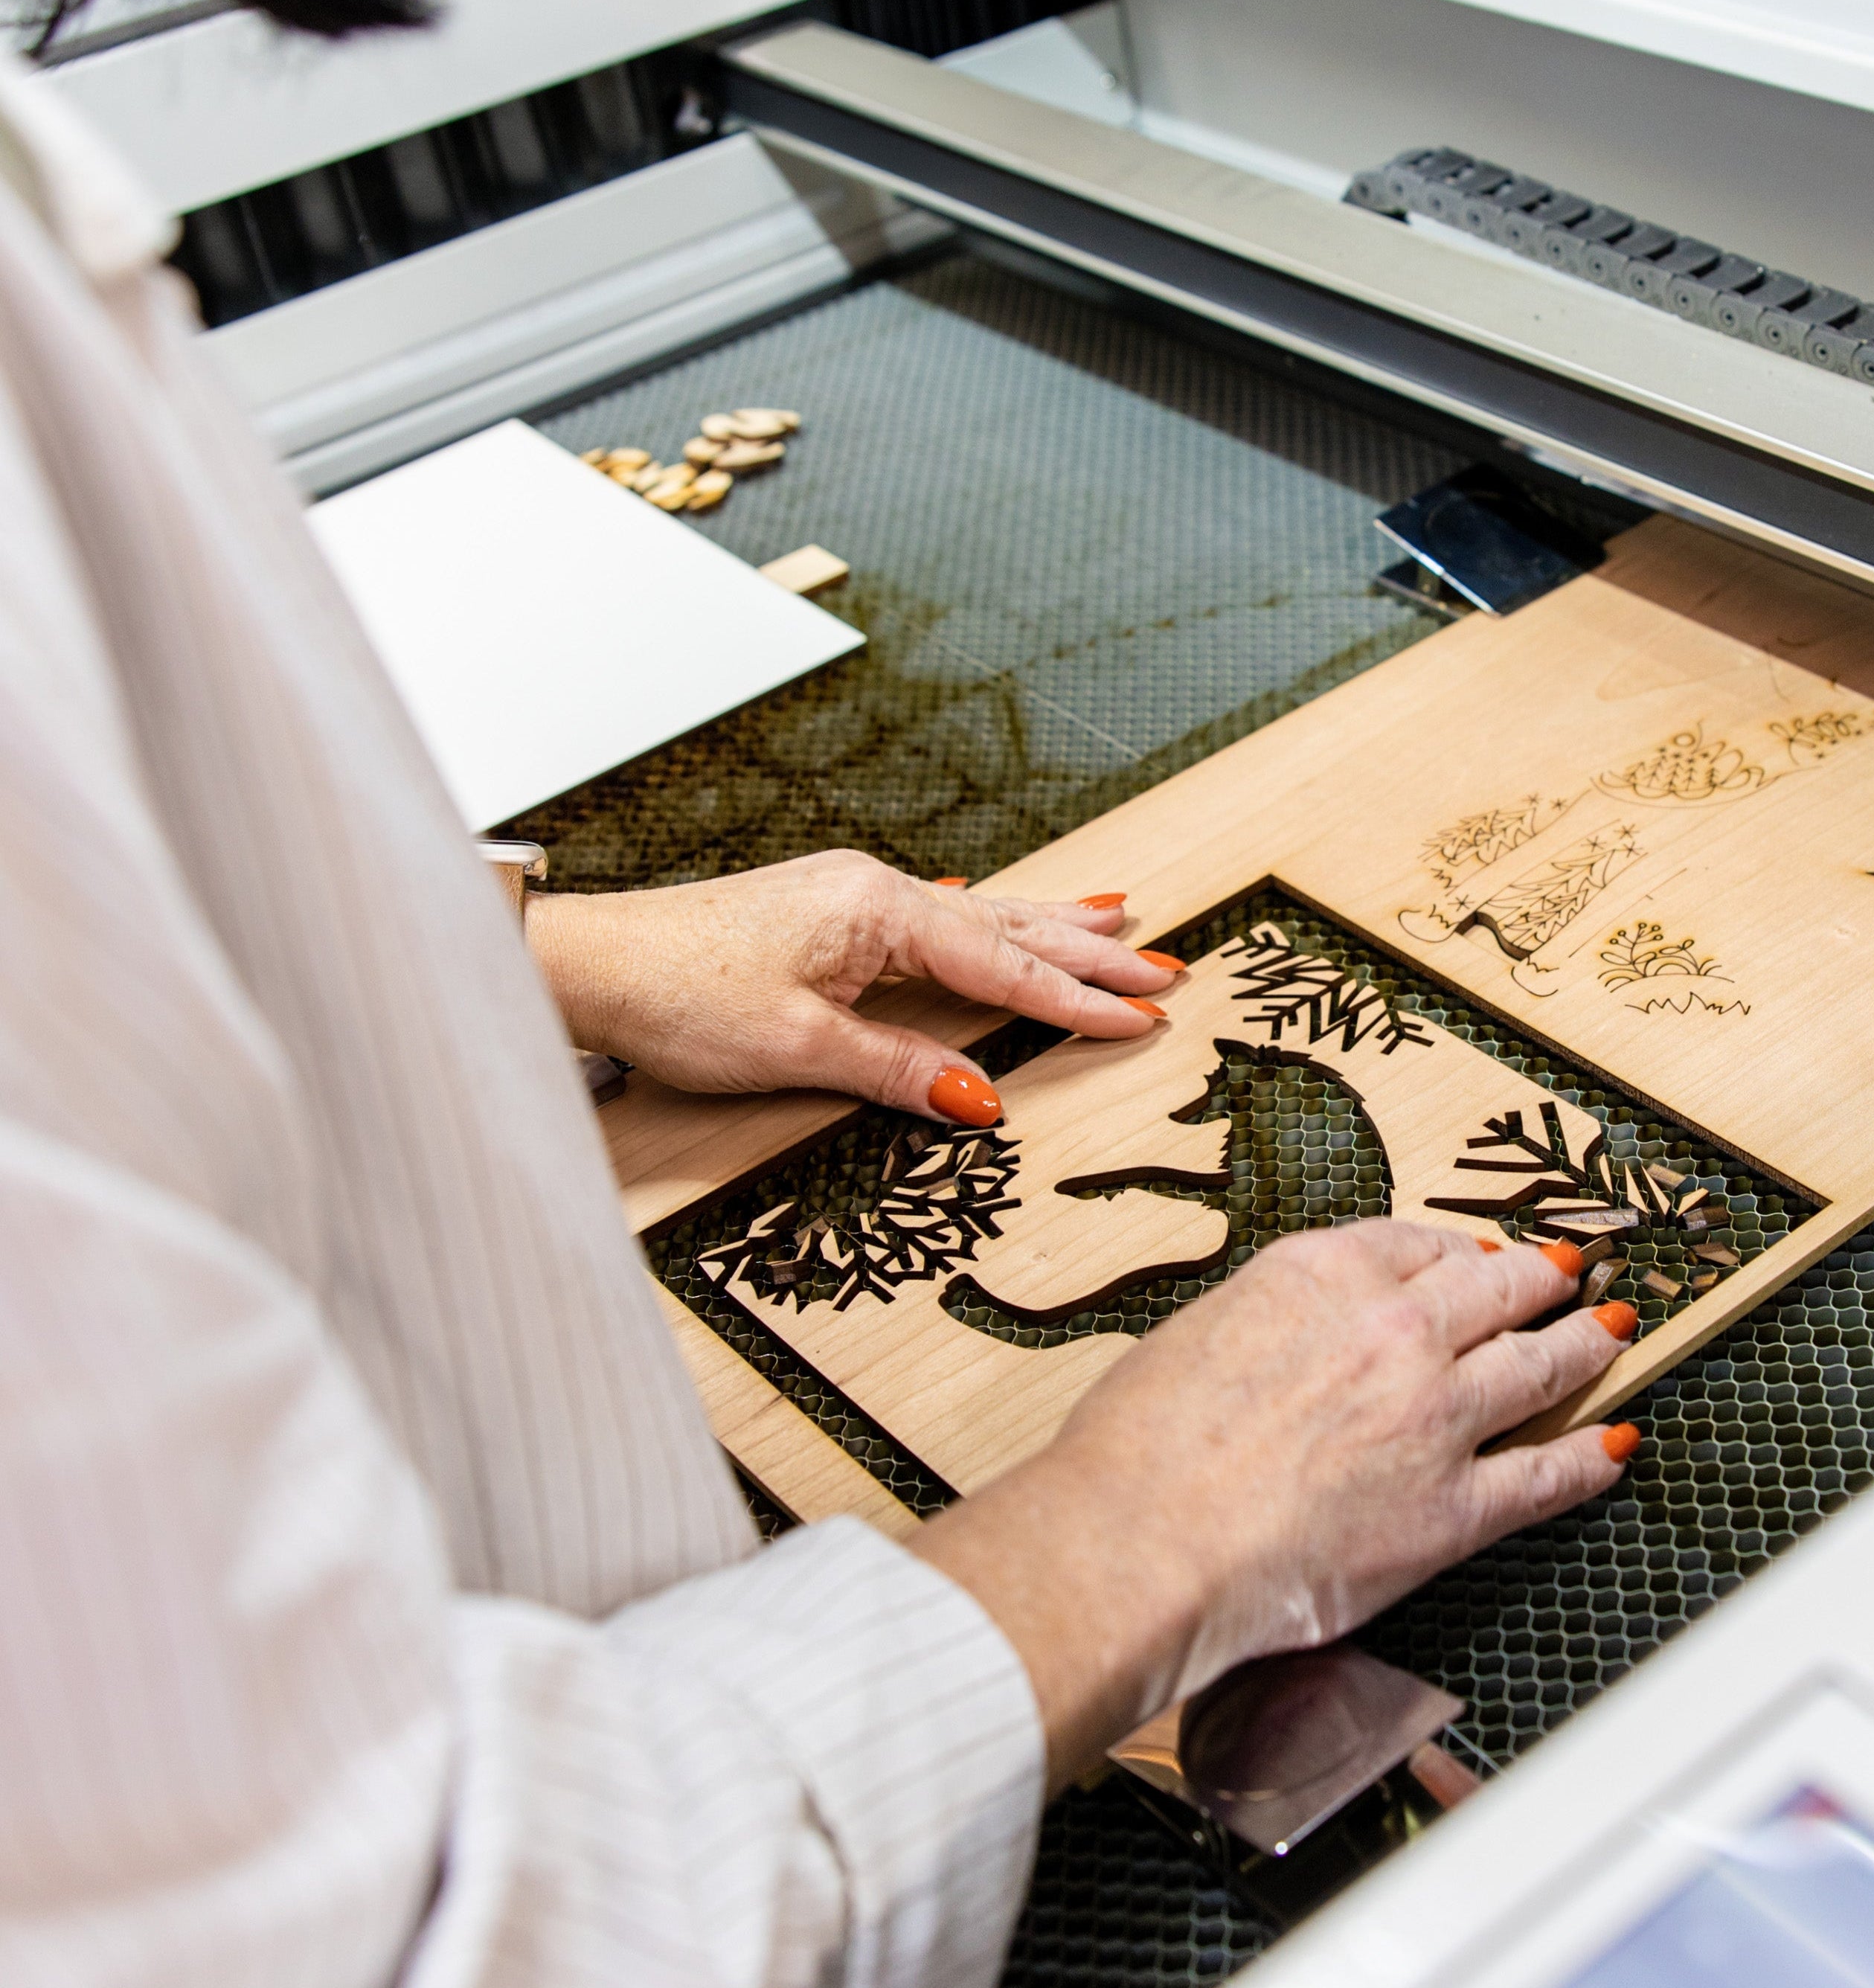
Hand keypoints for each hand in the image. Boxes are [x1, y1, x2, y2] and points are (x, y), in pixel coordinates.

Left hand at [523, 850, 1174, 1117]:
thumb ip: (896, 1069)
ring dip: (1046, 924)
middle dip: (1087, 952)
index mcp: (879, 911)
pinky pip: (934, 916)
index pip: (1002, 964)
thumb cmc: (680, 995)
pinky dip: (985, 921)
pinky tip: (993, 910)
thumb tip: (979, 1097)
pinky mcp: (826, 912)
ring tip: (1114, 918)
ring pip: (975, 914)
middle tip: (1165, 967)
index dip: (1075, 999)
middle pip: (1006, 926)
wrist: (594, 962)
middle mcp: (874, 890)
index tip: (1143, 1017)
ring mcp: (849, 897)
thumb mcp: (797, 1047)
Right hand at [914, 1220, 1641, 1779]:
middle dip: (1540, 1279)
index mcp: (1320, 1275)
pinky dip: (1588, 1459)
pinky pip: (1543, 1476)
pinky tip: (1615, 1446)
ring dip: (1584, 1345)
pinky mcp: (1450, 1510)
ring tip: (1612, 1334)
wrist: (1139, 1542)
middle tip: (1566, 1277)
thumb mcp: (1196, 1334)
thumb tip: (1289, 1345)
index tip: (1472, 1258)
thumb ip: (1267, 1327)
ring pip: (1538, 1363)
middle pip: (1496, 1288)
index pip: (1414, 1244)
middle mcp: (1393, 1330)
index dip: (1456, 1252)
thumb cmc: (1135, 1452)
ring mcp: (1433, 1418)